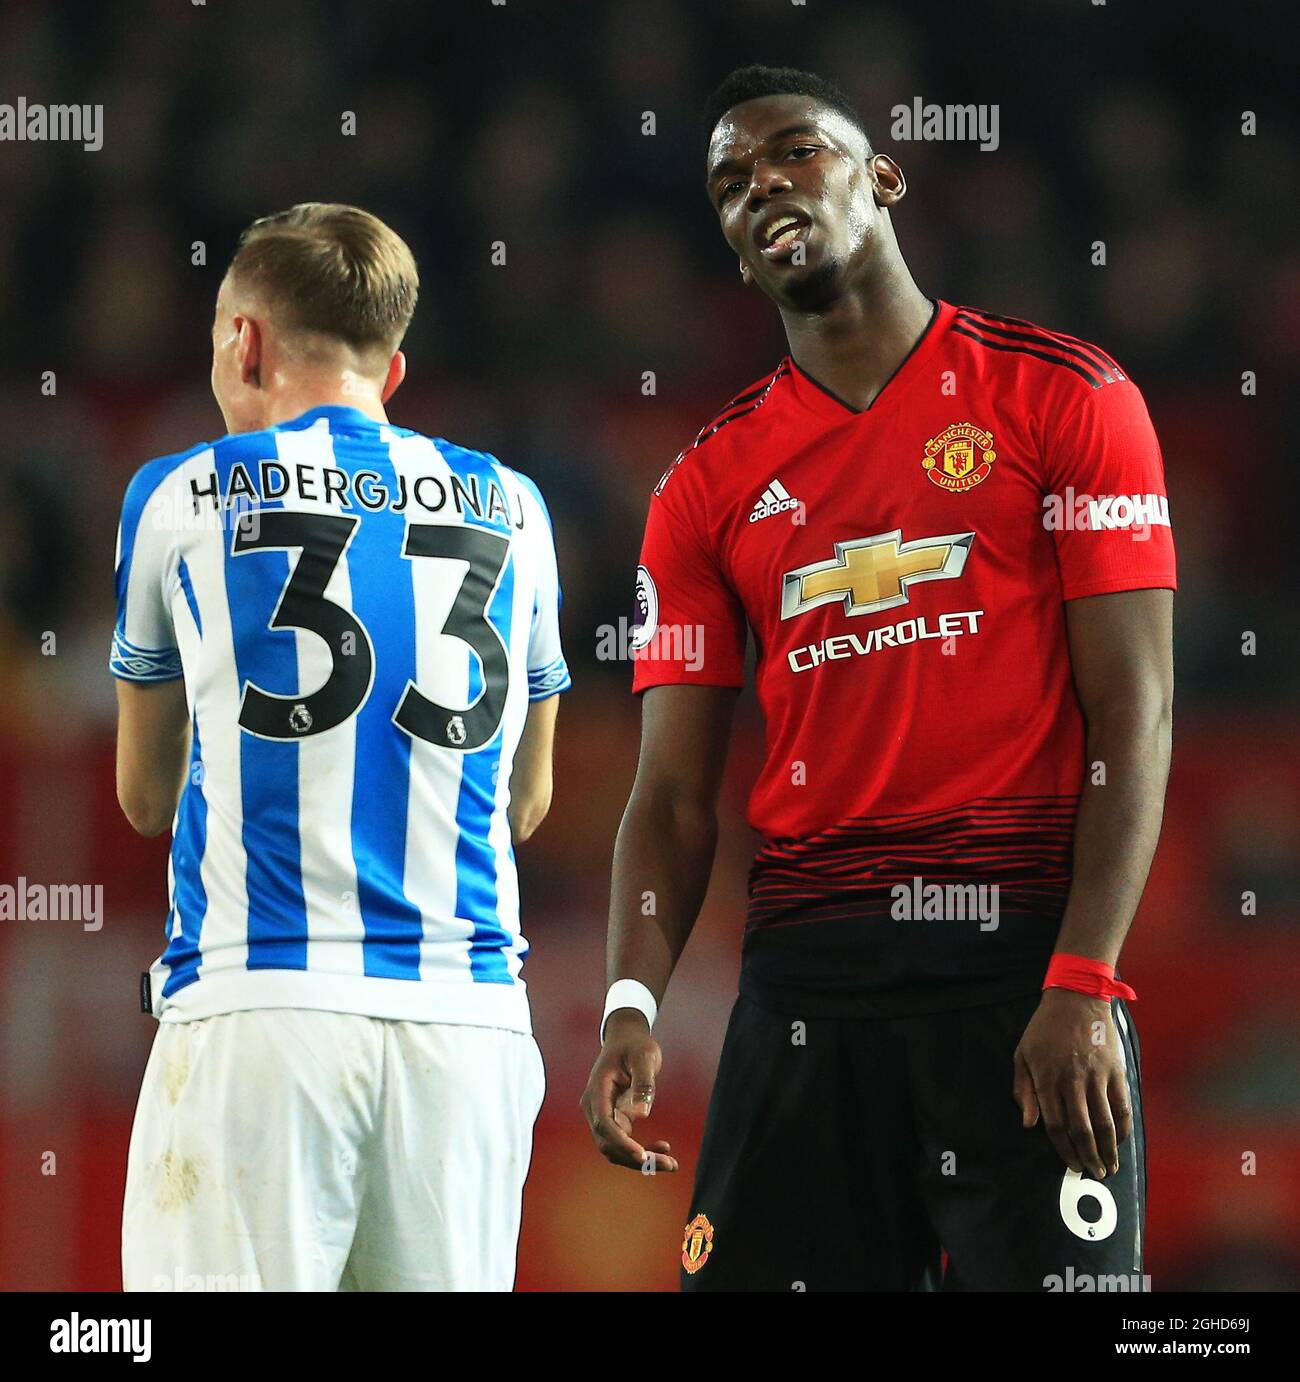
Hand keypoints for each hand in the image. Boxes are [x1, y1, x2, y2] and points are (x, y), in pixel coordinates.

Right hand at [580, 1009, 677, 1172]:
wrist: (626, 1038)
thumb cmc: (635, 1045)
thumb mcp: (644, 1056)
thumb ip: (643, 1082)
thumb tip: (642, 1113)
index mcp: (597, 1090)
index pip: (604, 1125)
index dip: (621, 1143)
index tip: (643, 1155)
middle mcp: (595, 1107)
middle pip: (609, 1144)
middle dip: (636, 1159)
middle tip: (669, 1164)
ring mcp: (603, 1115)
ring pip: (615, 1149)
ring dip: (641, 1160)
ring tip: (671, 1163)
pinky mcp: (614, 1119)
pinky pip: (624, 1142)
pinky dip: (642, 1150)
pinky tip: (663, 1147)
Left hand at [1012, 988, 1131, 1179]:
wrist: (1076, 999)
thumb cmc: (1044, 1029)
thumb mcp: (1022, 1054)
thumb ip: (1024, 1090)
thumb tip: (1029, 1124)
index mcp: (1047, 1078)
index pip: (1055, 1125)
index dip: (1064, 1150)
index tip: (1071, 1165)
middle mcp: (1072, 1081)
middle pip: (1082, 1130)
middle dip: (1088, 1157)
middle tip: (1093, 1174)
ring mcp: (1097, 1076)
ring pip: (1105, 1123)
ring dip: (1108, 1150)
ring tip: (1109, 1167)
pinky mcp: (1116, 1071)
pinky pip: (1123, 1106)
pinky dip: (1123, 1128)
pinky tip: (1119, 1141)